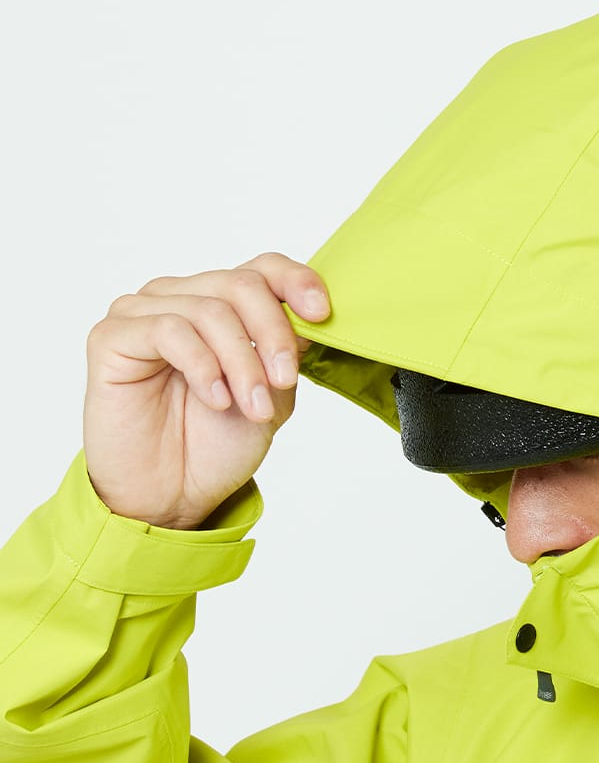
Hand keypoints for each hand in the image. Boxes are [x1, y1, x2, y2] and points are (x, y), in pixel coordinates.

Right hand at [82, 252, 329, 529]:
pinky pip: (168, 330)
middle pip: (242, 285)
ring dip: (242, 364)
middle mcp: (182, 298)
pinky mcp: (112, 336)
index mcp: (223, 304)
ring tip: (253, 408)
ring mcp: (143, 313)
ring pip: (210, 311)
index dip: (297, 282)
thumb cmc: (218, 442)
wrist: (173, 493)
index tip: (322, 314)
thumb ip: (289, 350)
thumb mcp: (274, 393)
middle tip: (284, 380)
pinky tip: (215, 399)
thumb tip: (311, 315)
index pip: (263, 269)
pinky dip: (203, 366)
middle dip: (274, 335)